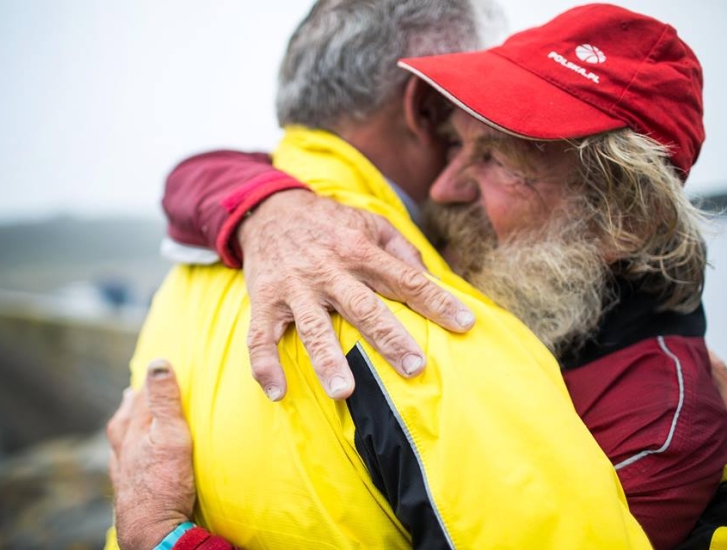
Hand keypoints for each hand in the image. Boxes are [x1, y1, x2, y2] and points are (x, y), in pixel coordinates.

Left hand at [107, 359, 194, 549]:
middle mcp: (124, 447)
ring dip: (125, 424)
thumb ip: (165, 400)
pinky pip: (121, 462)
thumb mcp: (171, 435)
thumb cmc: (165, 483)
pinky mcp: (127, 489)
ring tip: (127, 414)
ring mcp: (123, 470)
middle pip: (125, 417)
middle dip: (132, 401)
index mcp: (134, 430)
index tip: (156, 364)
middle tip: (135, 389)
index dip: (149, 381)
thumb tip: (158, 362)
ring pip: (120, 440)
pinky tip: (128, 457)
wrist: (151, 531)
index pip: (141, 397)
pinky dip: (125, 452)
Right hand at [238, 189, 474, 400]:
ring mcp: (294, 287)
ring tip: (344, 392)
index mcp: (359, 249)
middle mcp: (328, 269)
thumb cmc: (329, 223)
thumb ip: (402, 249)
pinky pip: (260, 337)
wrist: (269, 209)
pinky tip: (277, 392)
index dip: (437, 301)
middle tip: (414, 367)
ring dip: (327, 360)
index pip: (405, 278)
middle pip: (364, 307)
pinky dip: (265, 365)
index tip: (465, 324)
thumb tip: (432, 278)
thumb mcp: (370, 223)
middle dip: (390, 338)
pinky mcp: (264, 300)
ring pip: (312, 327)